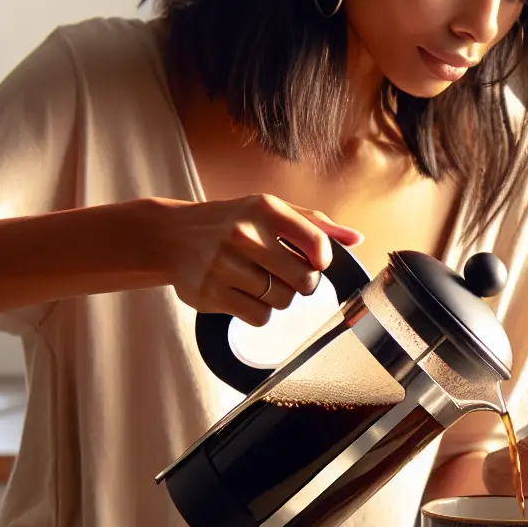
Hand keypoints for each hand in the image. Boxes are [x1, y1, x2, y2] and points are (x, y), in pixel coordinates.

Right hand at [149, 194, 362, 324]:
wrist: (171, 236)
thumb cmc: (229, 222)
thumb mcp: (270, 210)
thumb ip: (315, 224)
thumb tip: (356, 238)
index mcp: (264, 209)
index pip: (317, 242)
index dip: (323, 259)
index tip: (315, 261)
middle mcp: (243, 235)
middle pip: (304, 280)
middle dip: (302, 283)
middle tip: (286, 274)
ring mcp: (224, 265)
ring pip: (282, 301)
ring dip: (278, 297)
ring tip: (259, 280)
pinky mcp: (210, 293)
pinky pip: (259, 317)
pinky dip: (259, 311)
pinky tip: (245, 294)